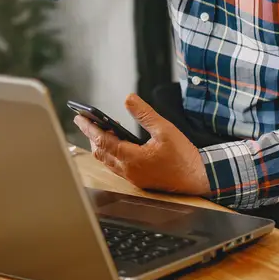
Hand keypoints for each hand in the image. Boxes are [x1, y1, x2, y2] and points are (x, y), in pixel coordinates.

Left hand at [73, 93, 209, 195]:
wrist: (199, 179)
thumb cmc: (184, 157)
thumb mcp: (165, 129)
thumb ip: (144, 114)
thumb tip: (128, 99)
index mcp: (132, 158)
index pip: (102, 141)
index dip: (89, 128)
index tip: (79, 117)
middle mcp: (129, 171)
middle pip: (100, 152)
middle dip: (92, 136)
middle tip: (87, 121)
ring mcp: (133, 178)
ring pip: (107, 161)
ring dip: (101, 145)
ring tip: (103, 128)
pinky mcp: (138, 181)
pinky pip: (117, 167)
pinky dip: (111, 153)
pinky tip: (118, 143)